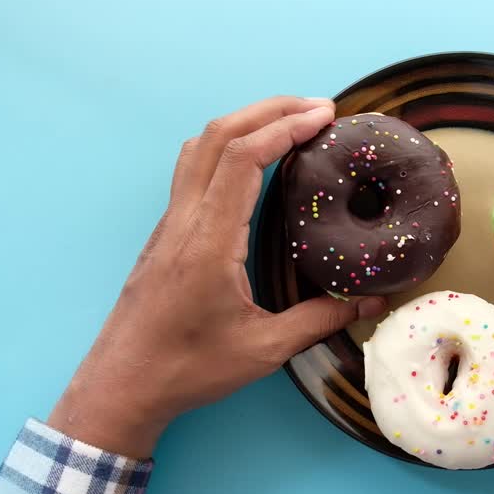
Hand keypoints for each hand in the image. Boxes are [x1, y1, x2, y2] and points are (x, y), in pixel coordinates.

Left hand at [48, 97, 385, 457]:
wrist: (122, 385)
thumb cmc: (187, 369)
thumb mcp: (263, 350)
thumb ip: (320, 320)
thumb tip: (371, 303)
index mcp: (208, 242)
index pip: (242, 158)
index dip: (285, 127)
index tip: (323, 117)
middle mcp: (183, 221)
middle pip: (218, 135)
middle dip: (270, 109)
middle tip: (317, 108)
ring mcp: (169, 224)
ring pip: (198, 147)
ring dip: (244, 122)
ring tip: (288, 122)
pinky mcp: (165, 235)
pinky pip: (191, 169)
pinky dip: (226, 147)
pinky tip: (252, 161)